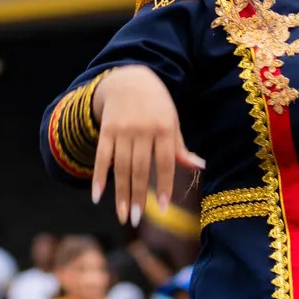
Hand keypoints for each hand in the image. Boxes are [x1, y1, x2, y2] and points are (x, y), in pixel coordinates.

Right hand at [91, 66, 204, 225]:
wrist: (129, 78)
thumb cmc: (157, 105)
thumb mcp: (172, 121)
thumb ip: (181, 148)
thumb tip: (200, 167)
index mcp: (164, 128)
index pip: (165, 162)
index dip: (165, 185)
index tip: (164, 208)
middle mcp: (143, 130)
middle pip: (141, 169)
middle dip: (139, 196)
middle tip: (136, 220)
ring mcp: (123, 130)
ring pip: (121, 167)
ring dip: (121, 194)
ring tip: (123, 216)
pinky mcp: (106, 130)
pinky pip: (102, 157)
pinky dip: (99, 177)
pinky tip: (98, 197)